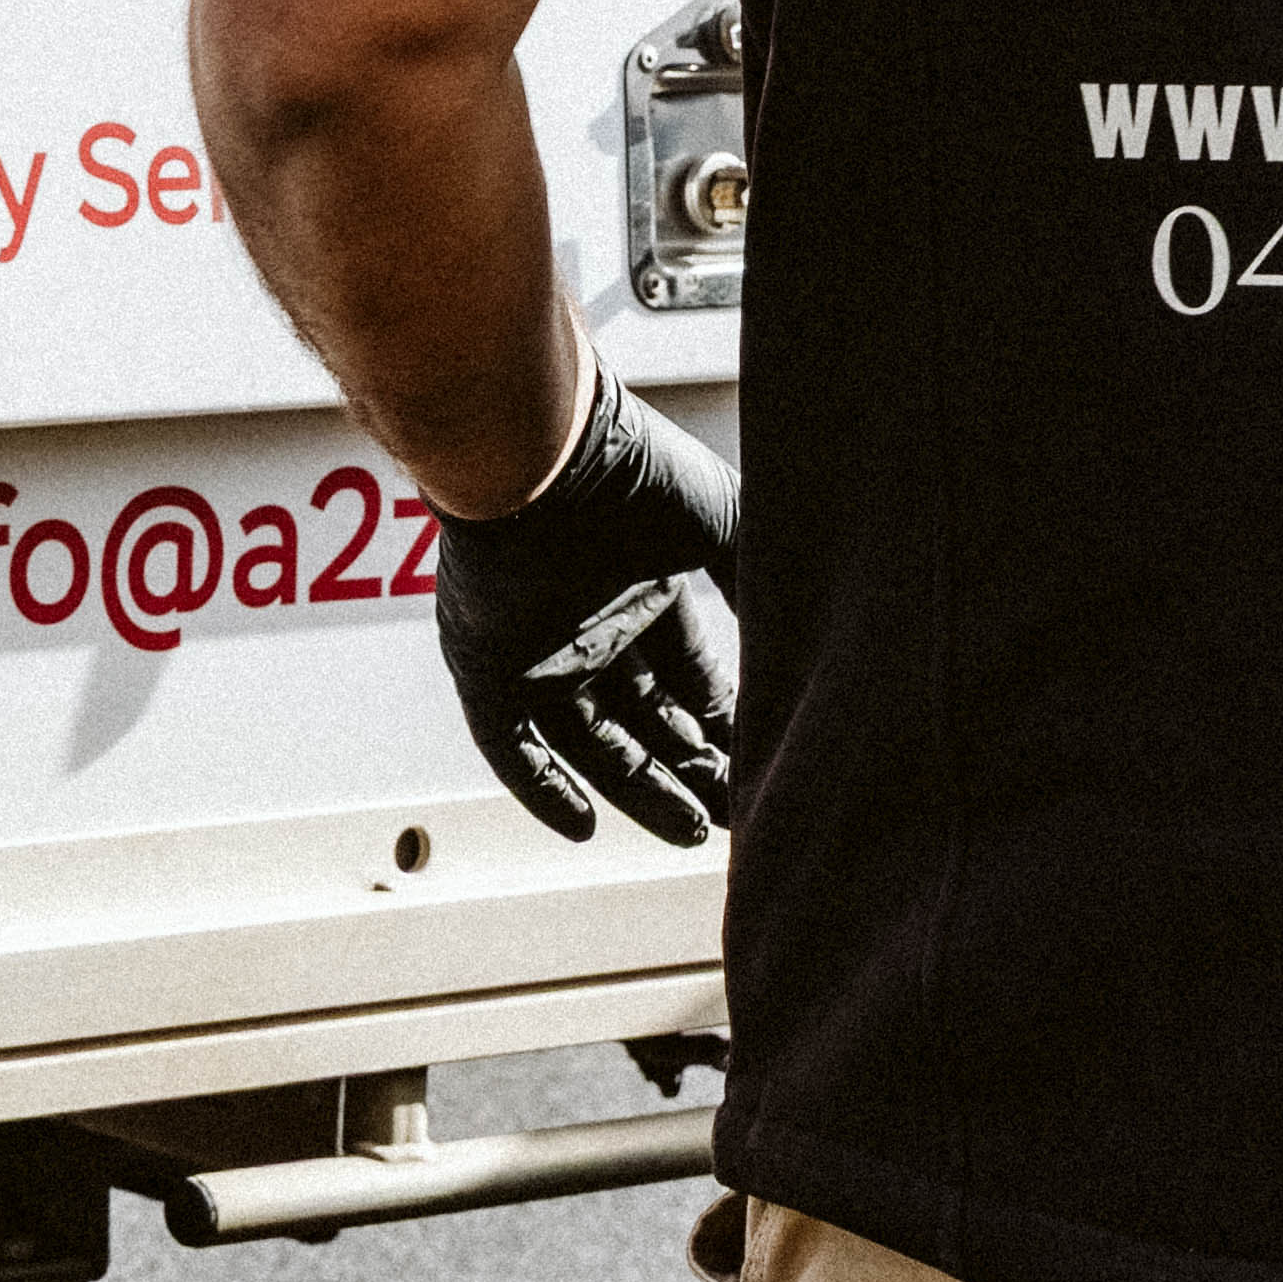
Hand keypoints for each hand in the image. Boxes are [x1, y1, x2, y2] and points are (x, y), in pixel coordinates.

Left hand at [433, 379, 738, 847]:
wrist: (538, 449)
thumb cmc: (630, 473)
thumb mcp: (719, 523)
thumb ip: (756, 578)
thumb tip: (796, 640)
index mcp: (641, 590)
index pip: (689, 680)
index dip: (727, 727)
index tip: (769, 767)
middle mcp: (590, 627)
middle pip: (647, 720)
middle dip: (694, 770)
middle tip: (741, 815)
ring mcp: (535, 651)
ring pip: (592, 744)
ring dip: (640, 791)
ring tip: (694, 832)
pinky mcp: (486, 667)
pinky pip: (509, 747)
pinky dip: (544, 790)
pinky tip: (588, 828)